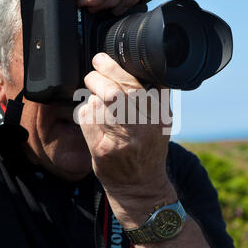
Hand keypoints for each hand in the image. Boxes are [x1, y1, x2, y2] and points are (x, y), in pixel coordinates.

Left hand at [78, 52, 175, 226]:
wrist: (141, 188)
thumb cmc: (148, 151)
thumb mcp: (162, 124)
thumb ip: (156, 98)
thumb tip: (143, 67)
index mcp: (158, 117)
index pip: (136, 84)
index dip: (115, 68)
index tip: (103, 60)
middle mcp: (142, 128)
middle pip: (115, 91)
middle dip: (99, 75)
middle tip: (94, 70)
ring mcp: (121, 141)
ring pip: (98, 103)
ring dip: (92, 95)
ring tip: (95, 97)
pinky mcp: (102, 150)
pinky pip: (86, 118)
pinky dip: (85, 112)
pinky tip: (91, 116)